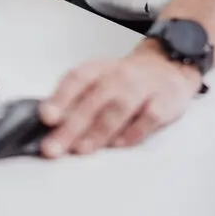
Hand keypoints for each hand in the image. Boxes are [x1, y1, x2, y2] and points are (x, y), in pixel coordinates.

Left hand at [38, 42, 201, 157]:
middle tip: (53, 147)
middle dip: (71, 125)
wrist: (168, 67)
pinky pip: (148, 117)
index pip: (77, 79)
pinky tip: (119, 144)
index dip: (60, 97)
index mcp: (99, 69)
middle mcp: (120, 75)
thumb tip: (50, 128)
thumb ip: (76, 101)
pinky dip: (133, 132)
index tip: (46, 116)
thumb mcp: (100, 80)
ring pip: (119, 108)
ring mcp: (143, 87)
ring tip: (81, 148)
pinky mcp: (165, 101)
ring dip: (98, 130)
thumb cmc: (126, 81)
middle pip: (93, 99)